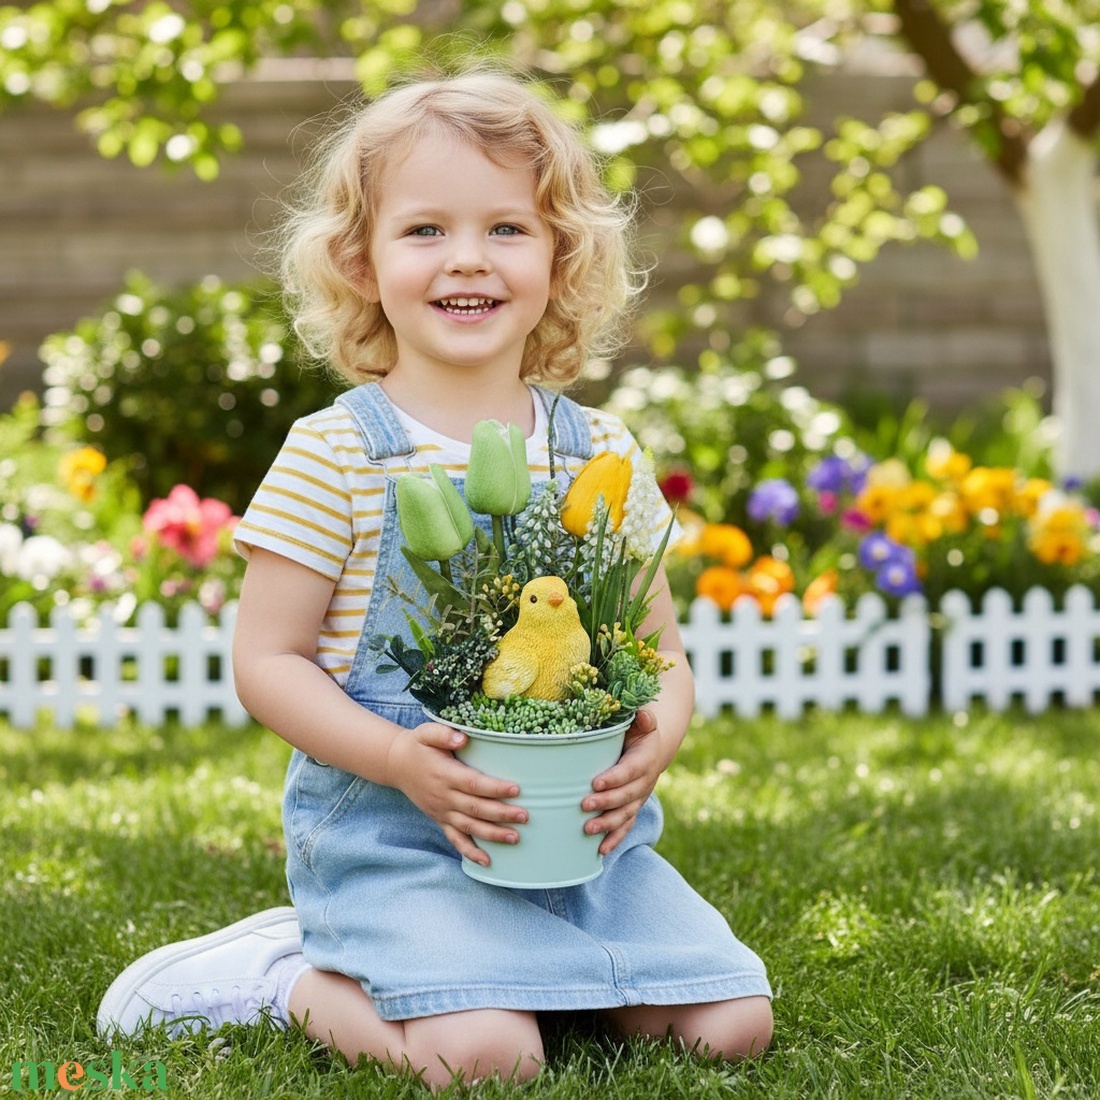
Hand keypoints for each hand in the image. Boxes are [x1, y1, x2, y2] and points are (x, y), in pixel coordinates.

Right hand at [383, 722, 527, 866]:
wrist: (396, 764)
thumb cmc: (418, 746)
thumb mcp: (426, 733)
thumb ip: (443, 734)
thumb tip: (462, 739)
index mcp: (445, 774)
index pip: (473, 784)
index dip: (494, 788)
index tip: (516, 789)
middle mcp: (444, 796)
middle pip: (476, 808)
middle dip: (501, 814)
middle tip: (525, 816)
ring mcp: (442, 811)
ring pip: (470, 827)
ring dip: (492, 834)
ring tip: (515, 838)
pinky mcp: (440, 820)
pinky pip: (455, 839)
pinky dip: (470, 852)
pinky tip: (487, 861)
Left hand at [581, 709, 666, 854]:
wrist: (653, 750)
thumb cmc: (638, 733)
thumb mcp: (642, 723)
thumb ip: (642, 720)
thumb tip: (643, 715)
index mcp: (645, 759)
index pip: (630, 770)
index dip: (615, 778)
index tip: (595, 782)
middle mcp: (644, 782)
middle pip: (626, 796)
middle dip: (606, 802)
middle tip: (584, 805)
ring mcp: (639, 798)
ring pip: (625, 814)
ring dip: (607, 824)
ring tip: (588, 829)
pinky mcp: (633, 809)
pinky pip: (626, 826)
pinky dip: (615, 839)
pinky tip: (601, 850)